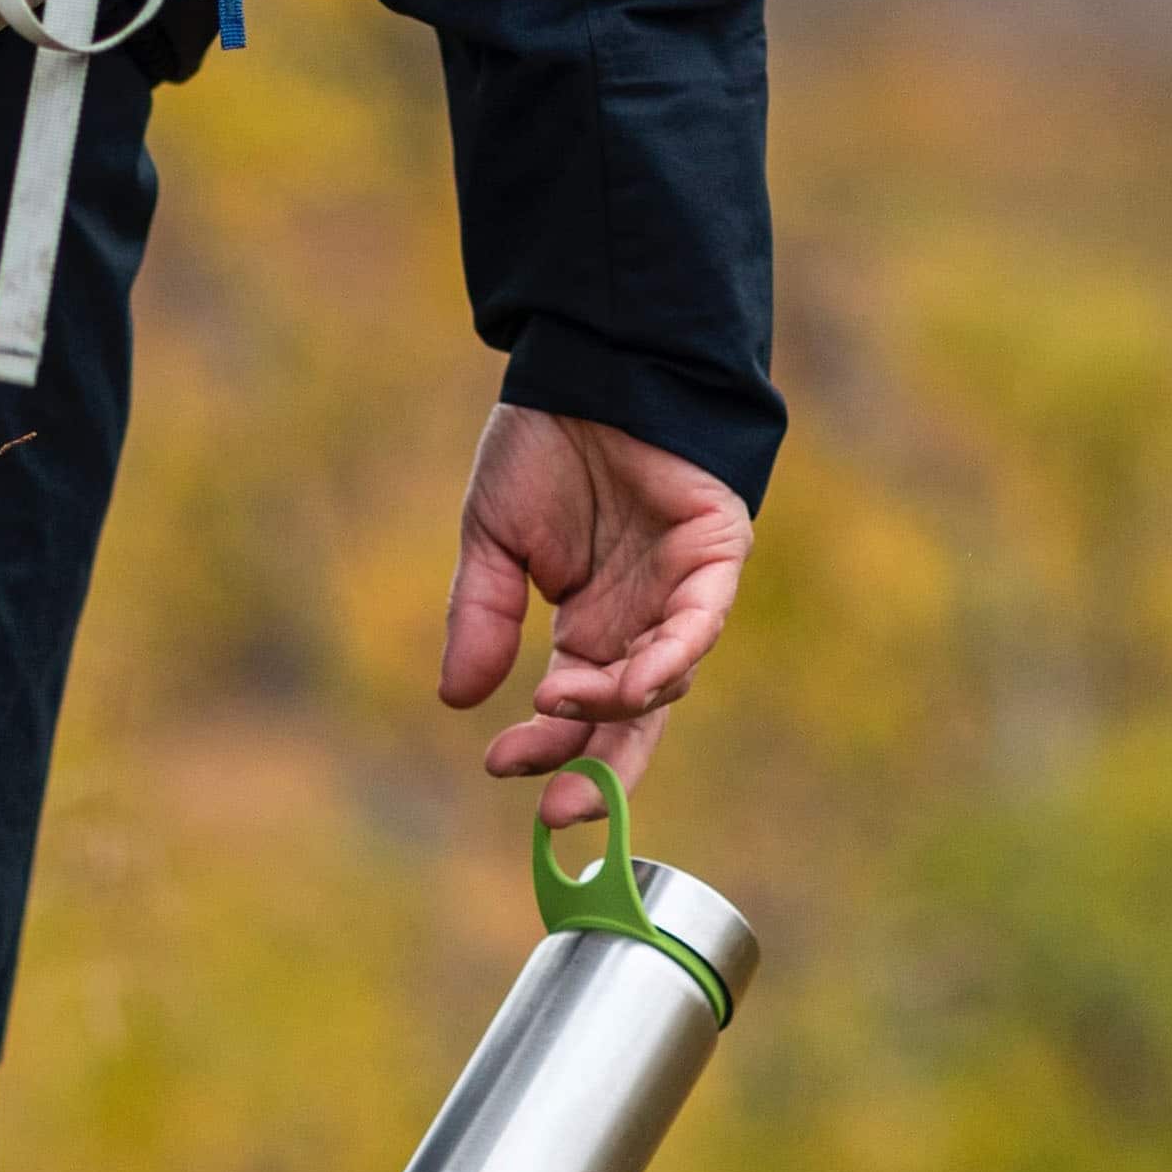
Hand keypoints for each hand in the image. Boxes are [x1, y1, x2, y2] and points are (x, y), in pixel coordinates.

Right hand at [439, 405, 754, 825]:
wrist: (587, 363)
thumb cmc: (543, 444)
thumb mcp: (492, 541)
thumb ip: (479, 619)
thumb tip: (457, 700)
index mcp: (591, 625)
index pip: (576, 712)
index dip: (545, 748)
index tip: (498, 765)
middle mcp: (639, 623)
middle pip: (629, 721)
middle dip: (596, 771)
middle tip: (554, 807)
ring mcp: (681, 595)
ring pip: (664, 683)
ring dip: (613, 704)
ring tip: (556, 696)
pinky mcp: (714, 557)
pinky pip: (700, 625)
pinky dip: (668, 659)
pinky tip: (631, 682)